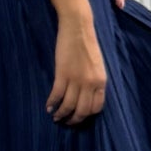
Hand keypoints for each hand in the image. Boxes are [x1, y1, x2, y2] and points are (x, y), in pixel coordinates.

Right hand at [48, 9, 106, 126]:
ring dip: (61, 114)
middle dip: (73, 120)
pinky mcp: (62, 73)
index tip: (79, 116)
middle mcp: (91, 83)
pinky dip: (52, 103)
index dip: (87, 115)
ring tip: (56, 117)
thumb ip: (94, 80)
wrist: (78, 27)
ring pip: (68, 105)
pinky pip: (57, 94)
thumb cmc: (87, 44)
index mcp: (101, 81)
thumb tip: (87, 95)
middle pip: (82, 110)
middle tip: (66, 122)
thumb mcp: (97, 65)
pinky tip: (48, 106)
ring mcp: (76, 79)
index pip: (96, 107)